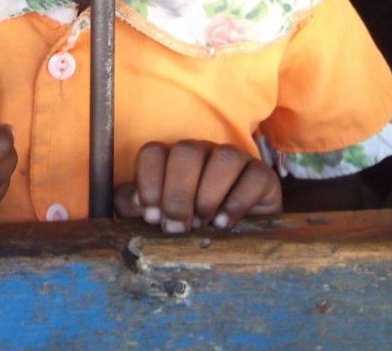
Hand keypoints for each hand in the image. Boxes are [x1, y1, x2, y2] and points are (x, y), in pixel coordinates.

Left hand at [113, 140, 280, 233]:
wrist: (238, 239)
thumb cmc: (191, 224)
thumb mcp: (162, 217)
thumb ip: (138, 206)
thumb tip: (129, 201)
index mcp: (173, 158)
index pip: (154, 152)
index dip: (148, 182)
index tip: (151, 215)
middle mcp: (202, 153)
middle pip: (186, 152)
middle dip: (178, 192)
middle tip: (176, 226)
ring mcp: (234, 160)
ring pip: (223, 157)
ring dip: (208, 193)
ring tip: (203, 224)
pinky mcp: (262, 176)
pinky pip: (254, 176)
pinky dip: (237, 201)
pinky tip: (224, 224)